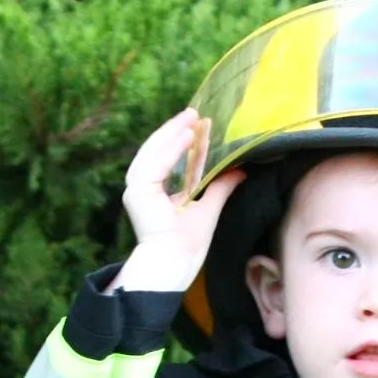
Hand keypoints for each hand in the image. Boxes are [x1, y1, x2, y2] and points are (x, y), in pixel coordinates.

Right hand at [111, 108, 245, 292]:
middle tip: (194, 113)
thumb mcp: (209, 208)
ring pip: (153, 151)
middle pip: (157, 149)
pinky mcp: (138, 192)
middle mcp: (143, 187)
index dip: (182, 140)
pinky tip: (186, 136)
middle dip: (175, 130)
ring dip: (172, 133)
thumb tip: (240, 169)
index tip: (198, 125)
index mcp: (156, 191)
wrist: (175, 264)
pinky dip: (171, 149)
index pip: (167, 157)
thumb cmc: (187, 246)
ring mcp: (137, 189)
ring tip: (191, 118)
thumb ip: (221, 187)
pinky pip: (155, 163)